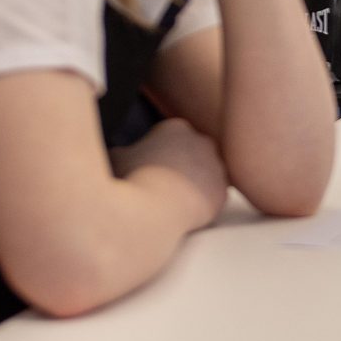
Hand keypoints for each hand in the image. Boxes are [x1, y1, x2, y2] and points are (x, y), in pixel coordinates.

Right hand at [110, 118, 228, 229]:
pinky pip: (212, 196)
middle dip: (179, 165)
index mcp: (176, 128)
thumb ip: (123, 152)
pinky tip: (183, 212)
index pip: (169, 136)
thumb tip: (120, 154)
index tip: (146, 167)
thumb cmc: (131, 179)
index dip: (156, 152)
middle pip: (191, 153)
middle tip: (160, 184)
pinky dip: (200, 204)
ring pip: (205, 174)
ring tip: (170, 200)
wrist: (153, 209)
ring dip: (192, 184)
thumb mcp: (116, 158)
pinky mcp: (224, 192)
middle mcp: (203, 142)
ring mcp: (218, 166)